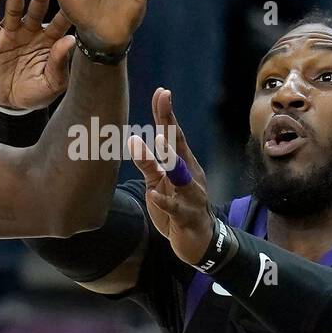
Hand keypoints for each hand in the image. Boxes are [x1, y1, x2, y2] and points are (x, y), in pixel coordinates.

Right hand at [0, 0, 75, 109]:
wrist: (8, 105)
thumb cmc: (35, 94)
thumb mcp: (52, 83)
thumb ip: (59, 63)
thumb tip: (71, 41)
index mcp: (49, 42)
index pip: (60, 24)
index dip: (64, 13)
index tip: (71, 0)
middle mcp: (31, 33)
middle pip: (37, 11)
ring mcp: (12, 33)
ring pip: (15, 9)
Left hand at [126, 88, 214, 265]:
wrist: (198, 240)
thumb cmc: (178, 205)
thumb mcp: (159, 182)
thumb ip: (148, 163)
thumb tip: (133, 140)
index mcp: (183, 163)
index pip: (173, 134)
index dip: (166, 113)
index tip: (161, 92)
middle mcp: (189, 174)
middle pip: (178, 145)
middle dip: (169, 122)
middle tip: (163, 99)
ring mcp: (190, 195)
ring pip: (179, 175)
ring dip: (168, 158)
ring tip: (156, 142)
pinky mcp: (186, 217)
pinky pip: (175, 208)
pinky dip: (164, 201)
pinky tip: (153, 194)